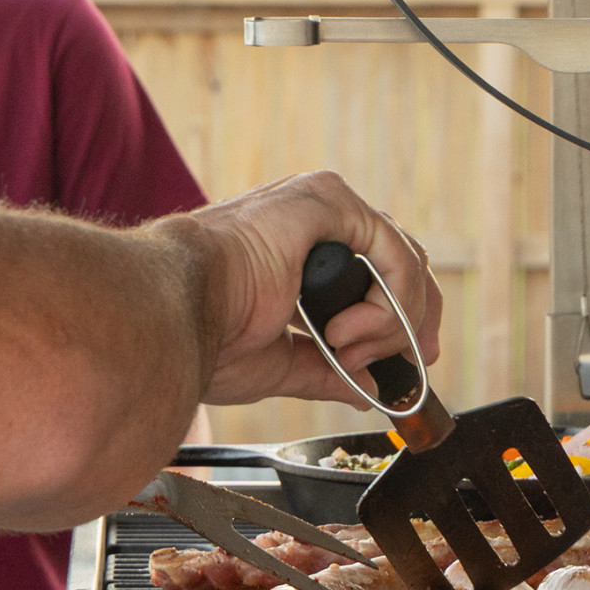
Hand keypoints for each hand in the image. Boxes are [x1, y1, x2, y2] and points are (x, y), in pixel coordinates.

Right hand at [177, 171, 440, 409]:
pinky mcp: (328, 201)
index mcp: (294, 256)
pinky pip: (393, 250)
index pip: (374, 277)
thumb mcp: (279, 362)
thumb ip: (325, 371)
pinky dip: (390, 298)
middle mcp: (312, 226)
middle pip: (399, 264)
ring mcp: (321, 208)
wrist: (176, 313)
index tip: (411, 366)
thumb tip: (366, 388)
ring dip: (391, 321)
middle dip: (412, 321)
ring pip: (402, 260)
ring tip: (345, 350)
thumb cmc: (204, 334)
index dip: (400, 322)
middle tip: (412, 363)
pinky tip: (351, 327)